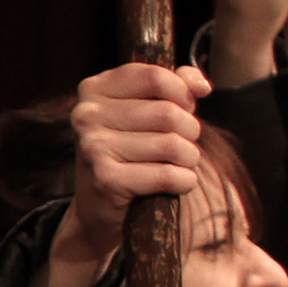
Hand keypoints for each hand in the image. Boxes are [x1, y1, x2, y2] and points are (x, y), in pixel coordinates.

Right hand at [39, 58, 213, 286]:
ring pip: (172, 145)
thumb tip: (201, 85)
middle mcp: (86, 115)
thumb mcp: (145, 112)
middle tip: (182, 146)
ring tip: (180, 165)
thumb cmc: (129, 153)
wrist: (97, 210)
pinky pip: (167, 175)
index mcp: (93, 89)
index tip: (183, 109)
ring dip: (189, 159)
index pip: (155, 76)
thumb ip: (175, 88)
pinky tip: (176, 184)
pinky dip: (184, 182)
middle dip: (190, 132)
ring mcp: (92, 147)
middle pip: (168, 113)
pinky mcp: (105, 179)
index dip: (182, 93)